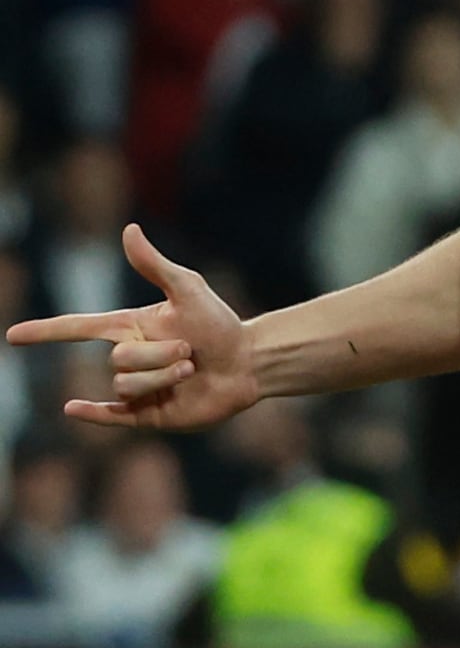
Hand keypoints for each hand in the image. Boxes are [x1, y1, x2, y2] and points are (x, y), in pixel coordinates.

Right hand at [5, 224, 258, 428]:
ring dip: (161, 376)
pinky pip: (112, 417)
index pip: (79, 328)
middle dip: (158, 355)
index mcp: (131, 327)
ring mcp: (137, 387)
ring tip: (190, 370)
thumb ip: (155, 265)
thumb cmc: (220, 324)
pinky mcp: (148, 413)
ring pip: (125, 385)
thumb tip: (128, 230)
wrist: (248, 363)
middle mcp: (129, 357)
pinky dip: (92, 415)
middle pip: (119, 359)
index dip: (47, 331)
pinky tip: (72, 408)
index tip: (13, 335)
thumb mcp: (189, 290)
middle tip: (191, 351)